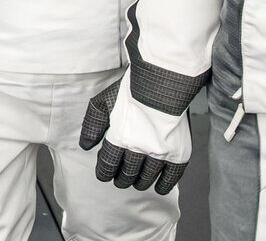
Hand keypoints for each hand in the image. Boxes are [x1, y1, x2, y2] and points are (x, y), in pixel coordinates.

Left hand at [78, 80, 188, 194]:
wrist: (165, 80)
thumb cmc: (132, 89)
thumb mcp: (103, 102)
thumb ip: (92, 125)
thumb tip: (85, 146)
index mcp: (120, 137)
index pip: (108, 166)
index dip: (104, 172)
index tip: (105, 173)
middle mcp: (140, 148)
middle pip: (127, 174)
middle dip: (121, 178)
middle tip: (121, 178)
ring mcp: (161, 151)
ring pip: (147, 178)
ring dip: (139, 182)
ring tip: (136, 180)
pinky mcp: (179, 152)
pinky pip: (171, 177)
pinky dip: (164, 185)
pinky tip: (158, 186)